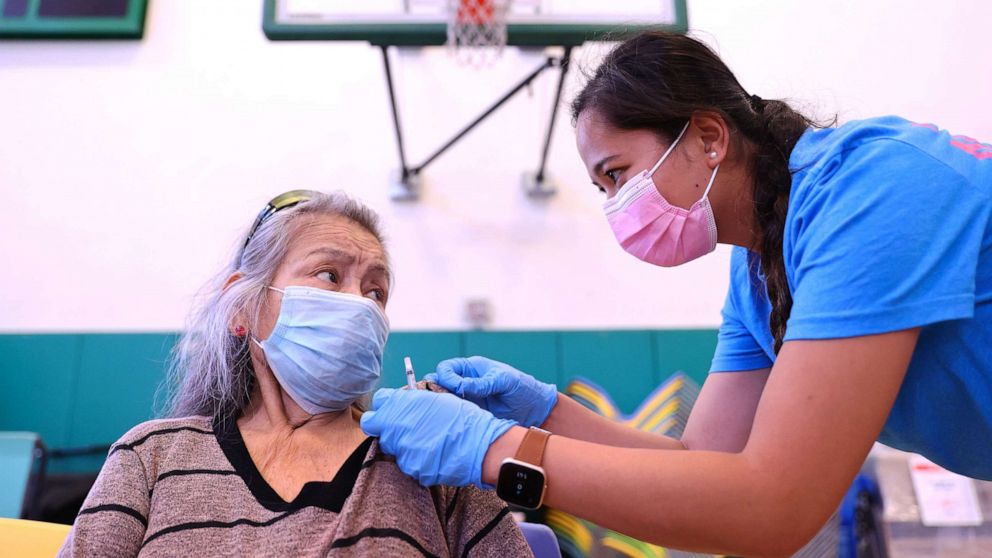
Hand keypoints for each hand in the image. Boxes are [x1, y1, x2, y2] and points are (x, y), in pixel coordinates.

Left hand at [360, 388, 513, 487]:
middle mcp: (396, 427)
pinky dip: (418, 460)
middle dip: (390, 429)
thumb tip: (400, 404)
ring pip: (394, 448)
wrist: (479, 444)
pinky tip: (434, 454)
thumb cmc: (462, 418)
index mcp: (401, 406)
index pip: (377, 405)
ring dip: (405, 445)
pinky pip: (409, 463)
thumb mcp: (436, 399)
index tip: (391, 412)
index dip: (384, 409)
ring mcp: (402, 450)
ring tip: (429, 442)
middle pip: (378, 429)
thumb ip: (411, 402)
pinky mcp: (411, 468)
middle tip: (409, 430)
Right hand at [424, 356, 557, 427]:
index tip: (451, 387)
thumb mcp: (504, 381)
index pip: (448, 368)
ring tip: (441, 411)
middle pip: (441, 383)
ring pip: (445, 400)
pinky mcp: (472, 413)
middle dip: (435, 390)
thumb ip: (482, 383)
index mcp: (473, 368)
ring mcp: (468, 399)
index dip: (444, 376)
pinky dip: (450, 416)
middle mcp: (467, 382)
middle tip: (436, 400)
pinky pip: (455, 413)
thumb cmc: (523, 389)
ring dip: (441, 404)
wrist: (536, 410)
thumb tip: (460, 387)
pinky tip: (450, 420)